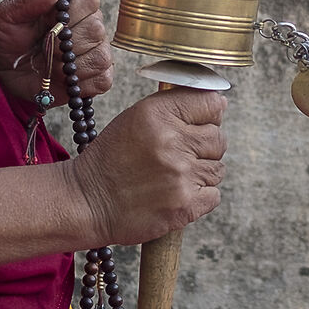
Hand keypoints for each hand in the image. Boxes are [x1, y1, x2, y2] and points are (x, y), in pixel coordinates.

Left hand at [0, 0, 110, 110]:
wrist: (2, 69)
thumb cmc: (6, 37)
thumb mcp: (7, 15)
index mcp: (71, 1)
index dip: (72, 14)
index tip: (50, 23)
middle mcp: (89, 22)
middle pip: (96, 31)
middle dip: (64, 46)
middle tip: (43, 48)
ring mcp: (95, 50)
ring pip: (100, 57)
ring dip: (70, 67)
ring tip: (49, 65)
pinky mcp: (96, 76)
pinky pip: (103, 81)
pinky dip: (79, 85)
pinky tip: (61, 80)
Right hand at [70, 89, 224, 242]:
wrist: (88, 200)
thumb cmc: (112, 159)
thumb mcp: (135, 118)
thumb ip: (174, 106)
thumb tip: (219, 102)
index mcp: (158, 114)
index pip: (211, 102)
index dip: (209, 114)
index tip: (202, 122)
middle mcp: (171, 142)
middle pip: (218, 138)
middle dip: (203, 147)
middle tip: (179, 156)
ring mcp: (181, 175)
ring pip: (217, 169)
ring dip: (201, 173)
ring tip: (173, 176)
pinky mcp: (186, 205)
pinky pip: (214, 195)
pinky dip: (200, 197)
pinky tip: (176, 193)